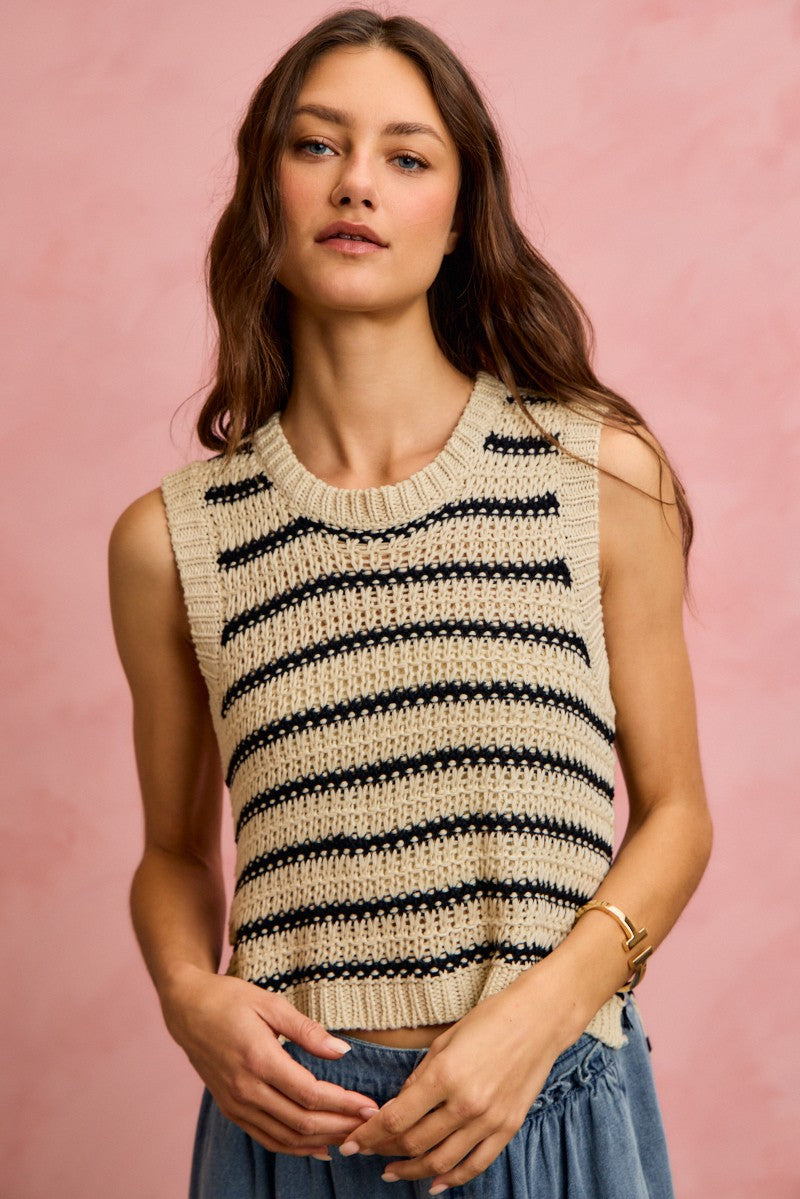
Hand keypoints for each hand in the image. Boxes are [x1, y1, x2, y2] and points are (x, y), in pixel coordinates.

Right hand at [163, 967, 380, 1158]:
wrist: (187, 1010)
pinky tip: (318, 1147)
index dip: (344, 1104)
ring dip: (321, 1141)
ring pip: (285, 1137)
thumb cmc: (230, 1000)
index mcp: (259, 1059)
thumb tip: (343, 1051)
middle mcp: (246, 1089)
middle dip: (340, 1126)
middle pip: (301, 1122)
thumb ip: (308, 1031)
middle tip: (369, 1126)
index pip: (310, 1094)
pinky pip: (266, 1138)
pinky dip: (294, 1148)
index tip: (370, 1106)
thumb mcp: (271, 1004)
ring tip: (351, 1137)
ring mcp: (236, 1104)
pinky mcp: (231, 1109)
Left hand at [338, 979, 566, 1190]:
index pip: (396, 1118)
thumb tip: (398, 1106)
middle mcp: (466, 1103)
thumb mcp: (444, 1041)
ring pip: (441, 1162)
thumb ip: (420, 1078)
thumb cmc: (489, 1020)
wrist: (538, 1020)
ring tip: (392, 1171)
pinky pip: (475, 1165)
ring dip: (412, 1171)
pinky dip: (452, 1180)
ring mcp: (489, 1120)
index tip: (352, 1142)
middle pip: (414, 1143)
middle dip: (384, 1151)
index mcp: (445, 1075)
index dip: (369, 1135)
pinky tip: (434, 1184)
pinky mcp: (508, 1128)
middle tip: (368, 1151)